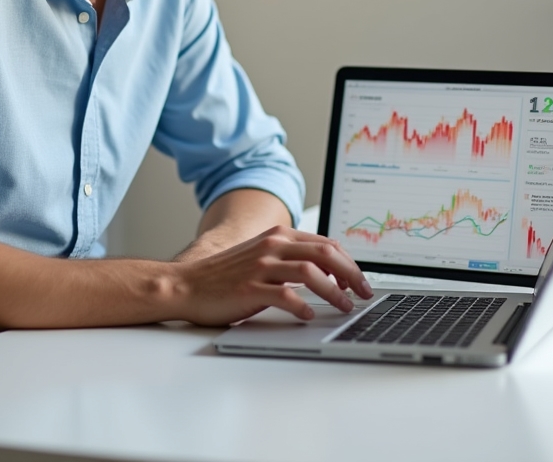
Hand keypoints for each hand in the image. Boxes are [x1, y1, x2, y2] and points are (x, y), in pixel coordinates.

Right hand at [171, 225, 372, 325]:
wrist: (188, 284)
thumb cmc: (226, 275)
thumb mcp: (261, 256)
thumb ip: (289, 257)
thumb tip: (325, 269)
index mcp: (278, 236)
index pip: (325, 243)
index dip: (348, 262)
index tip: (359, 281)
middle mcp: (272, 247)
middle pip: (325, 253)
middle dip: (351, 274)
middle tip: (364, 293)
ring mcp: (261, 267)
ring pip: (310, 272)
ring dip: (334, 291)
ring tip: (345, 306)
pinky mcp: (250, 288)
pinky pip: (285, 296)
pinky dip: (303, 307)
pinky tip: (310, 316)